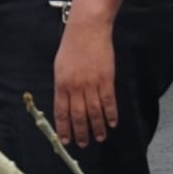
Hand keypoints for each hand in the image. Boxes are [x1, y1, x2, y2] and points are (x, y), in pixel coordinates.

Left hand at [53, 17, 116, 145]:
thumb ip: (62, 87)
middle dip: (80, 133)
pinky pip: (109, 101)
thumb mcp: (60, 67)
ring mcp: (92, 84)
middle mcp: (76, 87)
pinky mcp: (106, 79)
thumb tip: (65, 105)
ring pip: (94, 112)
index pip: (61, 112)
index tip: (65, 140)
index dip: (64, 128)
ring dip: (97, 127)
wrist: (87, 29)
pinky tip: (112, 123)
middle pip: (78, 116)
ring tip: (99, 137)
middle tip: (83, 143)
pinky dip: (111, 114)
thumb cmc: (72, 46)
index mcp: (61, 84)